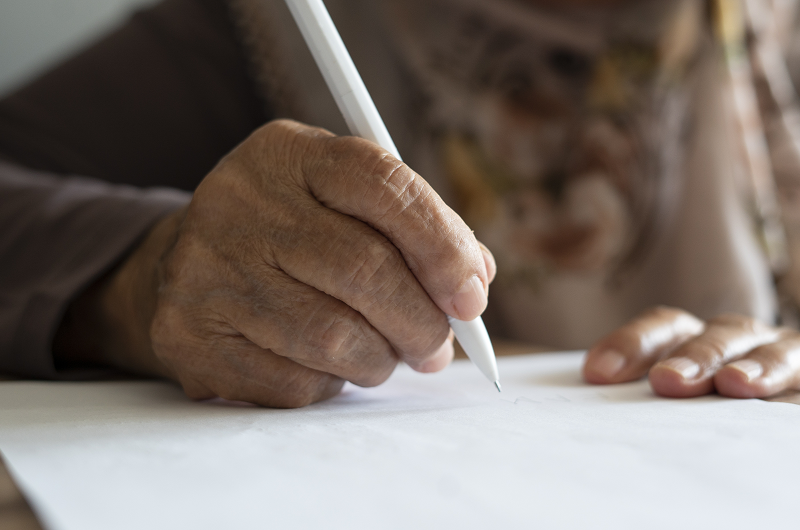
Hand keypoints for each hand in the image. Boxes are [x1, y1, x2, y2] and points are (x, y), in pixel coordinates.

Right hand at [57, 120, 495, 407]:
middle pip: (363, 268)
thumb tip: (474, 282)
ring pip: (333, 336)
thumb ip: (413, 229)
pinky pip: (294, 381)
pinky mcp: (192, 338)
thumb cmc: (289, 235)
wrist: (183, 268)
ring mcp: (207, 271)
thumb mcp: (342, 203)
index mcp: (288, 154)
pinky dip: (331, 383)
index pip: (380, 184)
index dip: (441, 244)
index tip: (472, 296)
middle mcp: (240, 203)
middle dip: (421, 321)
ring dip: (380, 359)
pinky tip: (326, 365)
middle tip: (438, 346)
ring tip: (383, 355)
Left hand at [582, 307, 799, 397]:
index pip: (665, 327)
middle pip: (719, 336)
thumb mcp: (678, 392)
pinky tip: (782, 412)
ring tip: (736, 384)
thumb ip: (641, 396)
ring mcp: (783, 358)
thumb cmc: (708, 406)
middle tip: (667, 380)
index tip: (597, 371)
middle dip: (694, 356)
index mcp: (697, 337)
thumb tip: (596, 389)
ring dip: (756, 367)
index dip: (632, 343)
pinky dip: (792, 400)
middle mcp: (741, 341)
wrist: (780, 408)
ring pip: (774, 354)